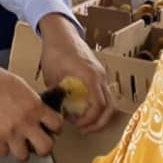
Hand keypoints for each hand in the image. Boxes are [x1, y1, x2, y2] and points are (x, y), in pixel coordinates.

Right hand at [0, 54, 62, 160]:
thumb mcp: (18, 84)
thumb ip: (30, 101)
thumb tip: (37, 113)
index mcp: (34, 105)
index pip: (57, 124)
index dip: (54, 127)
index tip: (50, 128)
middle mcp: (25, 121)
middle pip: (46, 148)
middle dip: (43, 146)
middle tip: (37, 142)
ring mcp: (9, 133)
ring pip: (24, 156)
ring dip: (20, 149)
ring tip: (15, 141)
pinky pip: (3, 153)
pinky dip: (1, 147)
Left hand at [38, 14, 114, 131]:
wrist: (61, 33)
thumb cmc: (56, 50)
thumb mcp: (52, 76)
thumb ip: (57, 96)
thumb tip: (57, 114)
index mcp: (90, 76)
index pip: (98, 105)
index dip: (89, 120)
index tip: (77, 125)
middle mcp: (100, 75)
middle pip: (110, 106)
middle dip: (99, 122)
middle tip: (84, 129)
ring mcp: (102, 74)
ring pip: (109, 100)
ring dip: (99, 114)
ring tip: (83, 122)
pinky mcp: (98, 73)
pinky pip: (103, 93)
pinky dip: (97, 104)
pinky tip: (82, 107)